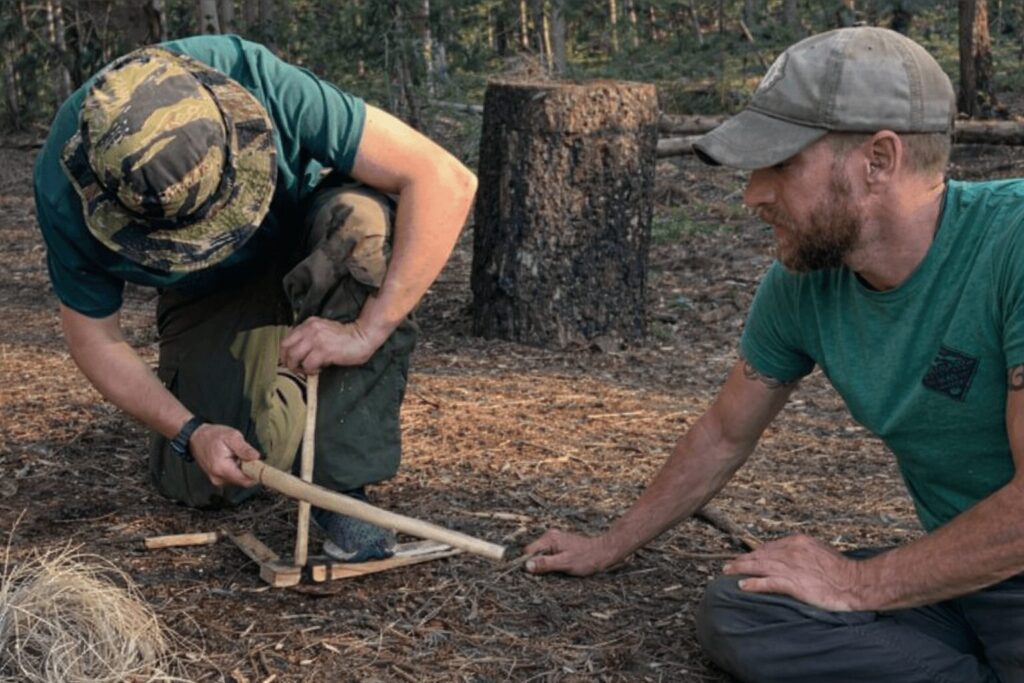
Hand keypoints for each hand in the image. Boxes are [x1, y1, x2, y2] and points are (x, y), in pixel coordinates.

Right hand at [188, 423, 260, 487]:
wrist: (195, 437)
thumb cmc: (213, 435)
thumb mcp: (232, 436)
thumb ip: (244, 448)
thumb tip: (257, 457)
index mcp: (222, 469)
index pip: (246, 481)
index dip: (257, 474)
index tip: (262, 465)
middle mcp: (218, 478)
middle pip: (243, 481)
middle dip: (249, 470)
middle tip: (247, 456)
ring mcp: (217, 480)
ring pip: (239, 480)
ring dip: (242, 469)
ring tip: (237, 456)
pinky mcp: (217, 479)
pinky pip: (233, 478)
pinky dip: (236, 470)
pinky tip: (232, 460)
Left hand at [280, 316, 380, 372]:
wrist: (362, 337)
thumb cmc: (345, 337)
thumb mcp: (323, 330)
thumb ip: (310, 336)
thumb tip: (298, 352)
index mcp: (309, 324)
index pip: (287, 338)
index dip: (286, 353)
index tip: (290, 360)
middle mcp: (310, 330)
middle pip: (286, 347)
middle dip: (287, 361)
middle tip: (295, 368)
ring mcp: (316, 340)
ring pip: (293, 356)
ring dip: (297, 367)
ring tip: (307, 370)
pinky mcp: (323, 351)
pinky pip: (307, 364)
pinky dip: (310, 371)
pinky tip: (318, 370)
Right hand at [523, 529, 616, 575]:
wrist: (603, 552)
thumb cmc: (586, 558)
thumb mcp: (565, 563)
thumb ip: (545, 564)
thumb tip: (526, 566)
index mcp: (549, 539)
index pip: (527, 551)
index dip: (528, 563)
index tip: (534, 575)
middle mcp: (549, 536)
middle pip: (533, 552)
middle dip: (537, 564)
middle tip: (548, 574)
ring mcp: (554, 540)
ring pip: (540, 554)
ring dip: (544, 564)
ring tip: (557, 570)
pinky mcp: (559, 545)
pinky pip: (547, 554)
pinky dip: (550, 562)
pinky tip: (559, 567)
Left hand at [723, 534, 864, 610]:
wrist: (856, 582)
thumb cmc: (842, 570)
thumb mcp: (820, 552)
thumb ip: (804, 552)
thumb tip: (792, 556)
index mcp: (798, 542)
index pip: (770, 547)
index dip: (756, 553)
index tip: (746, 557)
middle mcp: (791, 552)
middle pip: (760, 554)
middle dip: (743, 559)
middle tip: (728, 564)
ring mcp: (791, 567)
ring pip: (759, 566)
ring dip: (740, 569)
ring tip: (727, 572)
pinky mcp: (793, 584)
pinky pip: (767, 583)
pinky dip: (753, 583)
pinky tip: (742, 586)